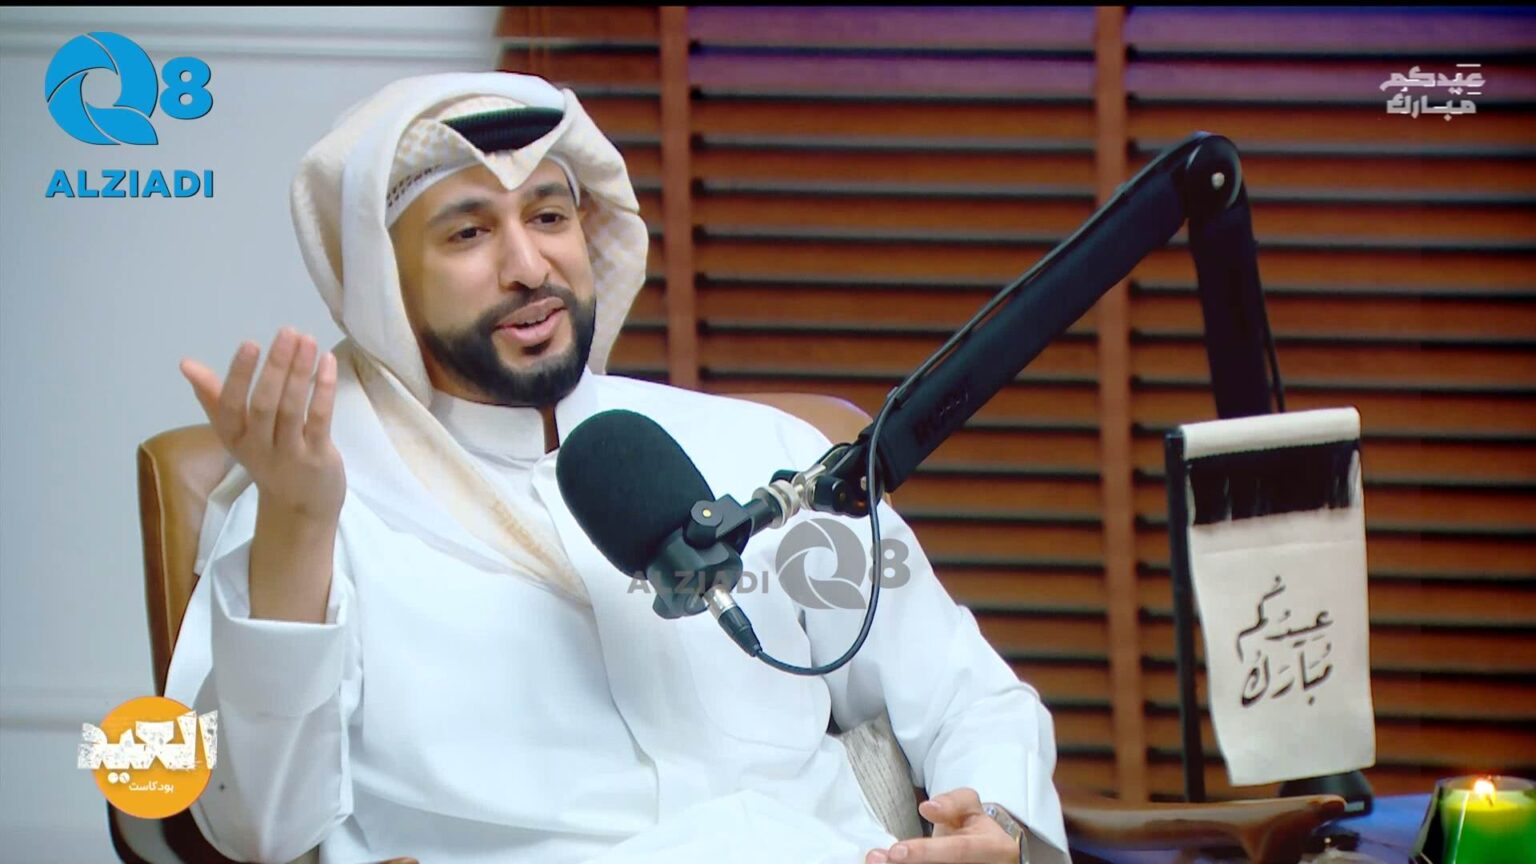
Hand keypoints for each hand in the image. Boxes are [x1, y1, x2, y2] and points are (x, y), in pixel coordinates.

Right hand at [180, 327, 344, 522]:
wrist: (299, 508)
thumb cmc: (266, 457)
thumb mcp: (235, 432)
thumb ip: (213, 396)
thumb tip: (186, 364)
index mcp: (234, 437)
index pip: (229, 406)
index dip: (238, 376)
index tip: (249, 344)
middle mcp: (258, 447)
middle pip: (264, 405)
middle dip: (275, 367)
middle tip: (287, 332)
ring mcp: (289, 454)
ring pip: (291, 410)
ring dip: (300, 372)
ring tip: (308, 340)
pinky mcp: (317, 457)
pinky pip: (319, 420)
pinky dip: (323, 390)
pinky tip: (327, 363)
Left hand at [865, 788, 1018, 863]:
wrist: (990, 853)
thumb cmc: (975, 827)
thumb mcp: (971, 806)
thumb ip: (953, 802)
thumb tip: (928, 808)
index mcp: (992, 847)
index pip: (957, 851)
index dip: (926, 852)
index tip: (896, 851)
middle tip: (877, 859)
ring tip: (876, 861)